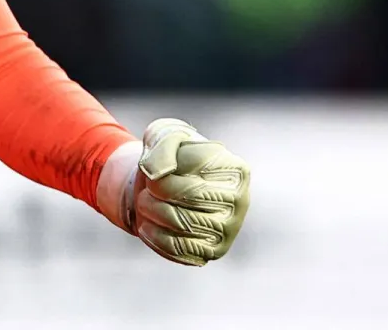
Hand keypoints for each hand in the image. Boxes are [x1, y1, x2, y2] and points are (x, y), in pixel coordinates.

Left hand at [122, 118, 250, 266]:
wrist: (160, 184)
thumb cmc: (168, 156)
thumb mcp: (162, 135)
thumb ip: (163, 145)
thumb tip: (159, 174)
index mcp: (237, 171)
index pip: (194, 184)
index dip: (162, 176)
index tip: (155, 169)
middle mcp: (240, 202)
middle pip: (189, 205)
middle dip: (155, 195)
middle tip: (147, 188)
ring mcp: (229, 229)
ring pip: (182, 227)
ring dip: (152, 212)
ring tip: (147, 201)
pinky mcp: (213, 251)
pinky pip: (179, 250)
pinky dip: (154, 235)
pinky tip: (149, 223)